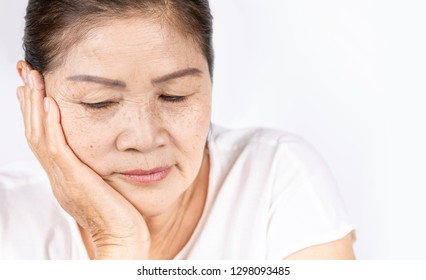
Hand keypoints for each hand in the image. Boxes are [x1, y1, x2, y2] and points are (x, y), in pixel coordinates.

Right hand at [17, 65, 149, 258]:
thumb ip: (95, 168)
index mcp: (63, 176)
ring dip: (35, 105)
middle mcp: (57, 176)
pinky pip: (58, 150)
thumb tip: (102, 149)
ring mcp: (63, 179)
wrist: (123, 240)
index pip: (43, 138)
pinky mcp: (75, 181)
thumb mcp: (103, 185)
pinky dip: (51, 125)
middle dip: (29, 100)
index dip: (35, 111)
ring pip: (41, 137)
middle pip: (35, 132)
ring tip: (31, 78)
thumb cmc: (120, 215)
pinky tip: (50, 104)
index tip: (33, 87)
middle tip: (24, 71)